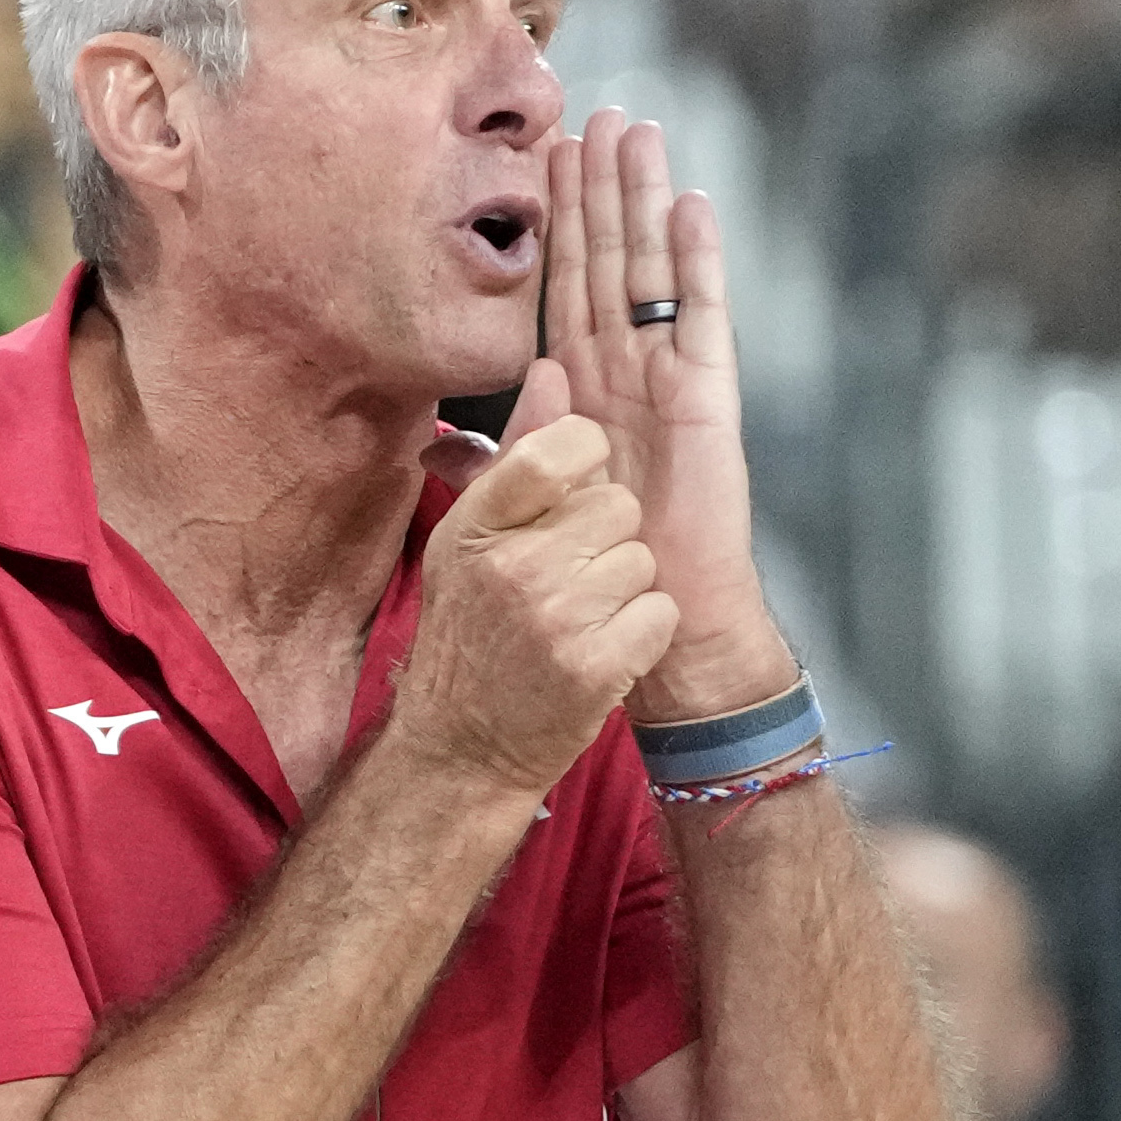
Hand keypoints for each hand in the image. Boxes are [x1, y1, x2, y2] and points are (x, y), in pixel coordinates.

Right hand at [392, 387, 671, 798]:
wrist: (462, 749)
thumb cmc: (471, 637)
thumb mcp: (471, 542)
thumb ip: (517, 456)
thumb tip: (554, 370)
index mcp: (477, 526)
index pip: (555, 452)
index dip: (587, 457)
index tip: (581, 483)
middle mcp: (513, 567)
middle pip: (616, 507)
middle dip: (609, 538)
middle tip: (573, 578)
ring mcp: (555, 619)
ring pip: (642, 560)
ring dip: (626, 589)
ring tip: (584, 618)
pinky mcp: (595, 668)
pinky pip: (659, 613)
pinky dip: (644, 633)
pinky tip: (605, 650)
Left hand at [539, 107, 785, 724]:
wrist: (662, 615)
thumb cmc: (598, 566)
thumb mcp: (525, 501)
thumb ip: (491, 459)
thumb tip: (439, 435)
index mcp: (579, 386)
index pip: (562, 283)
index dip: (555, 221)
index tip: (541, 156)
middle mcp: (624, 367)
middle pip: (608, 256)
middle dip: (600, 185)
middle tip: (594, 112)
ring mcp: (668, 374)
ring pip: (651, 266)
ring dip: (644, 198)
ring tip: (638, 130)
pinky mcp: (705, 394)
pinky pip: (699, 313)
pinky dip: (697, 260)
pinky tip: (692, 206)